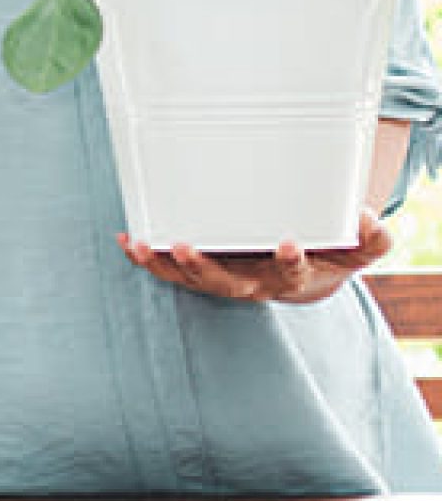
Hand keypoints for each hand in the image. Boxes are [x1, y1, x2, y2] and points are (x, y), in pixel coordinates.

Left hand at [120, 210, 392, 304]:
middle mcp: (253, 284)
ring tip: (144, 245)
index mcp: (291, 277)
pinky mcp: (201, 271)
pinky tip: (129, 240)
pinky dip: (148, 258)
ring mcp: (223, 280)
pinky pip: (170, 270)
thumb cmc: (329, 252)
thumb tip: (366, 216)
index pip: (292, 272)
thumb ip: (371, 236)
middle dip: (204, 268)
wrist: (304, 273)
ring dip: (164, 264)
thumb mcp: (359, 247)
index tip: (289, 243)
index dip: (290, 260)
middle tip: (188, 248)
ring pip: (189, 280)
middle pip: (226, 284)